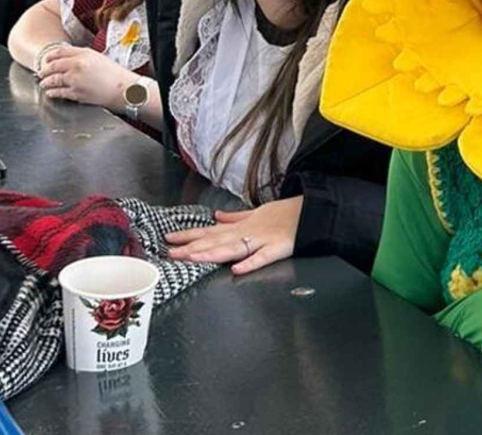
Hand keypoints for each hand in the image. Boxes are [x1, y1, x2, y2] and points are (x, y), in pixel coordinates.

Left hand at [36, 44, 134, 109]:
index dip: (50, 56)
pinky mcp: (76, 93)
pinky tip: (51, 92)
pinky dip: (52, 92)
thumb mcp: (99, 58)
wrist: (124, 89)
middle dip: (44, 70)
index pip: (59, 52)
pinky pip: (59, 92)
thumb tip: (68, 60)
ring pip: (53, 80)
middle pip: (53, 66)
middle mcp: (77, 65)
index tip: (46, 60)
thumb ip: (82, 56)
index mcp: (84, 53)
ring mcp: (75, 79)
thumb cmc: (115, 74)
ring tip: (43, 83)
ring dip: (46, 82)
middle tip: (41, 73)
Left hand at [165, 196, 302, 273]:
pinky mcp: (277, 249)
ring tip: (192, 258)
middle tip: (171, 252)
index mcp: (241, 227)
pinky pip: (262, 258)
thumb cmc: (285, 213)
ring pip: (232, 249)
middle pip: (215, 241)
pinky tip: (236, 270)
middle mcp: (247, 234)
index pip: (210, 231)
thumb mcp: (257, 212)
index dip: (189, 235)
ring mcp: (261, 241)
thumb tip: (217, 216)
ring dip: (211, 253)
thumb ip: (235, 218)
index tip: (169, 238)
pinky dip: (249, 263)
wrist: (312, 211)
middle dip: (192, 247)